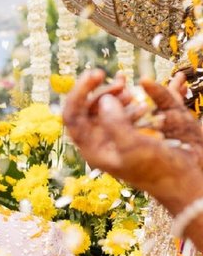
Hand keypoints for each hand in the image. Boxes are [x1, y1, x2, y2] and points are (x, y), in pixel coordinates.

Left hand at [62, 69, 202, 210]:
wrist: (184, 181)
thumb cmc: (159, 169)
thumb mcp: (134, 147)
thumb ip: (115, 123)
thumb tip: (104, 99)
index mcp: (93, 148)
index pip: (72, 116)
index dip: (79, 92)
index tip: (97, 74)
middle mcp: (99, 142)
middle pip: (87, 108)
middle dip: (102, 91)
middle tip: (121, 82)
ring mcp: (114, 136)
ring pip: (104, 107)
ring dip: (116, 94)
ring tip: (131, 92)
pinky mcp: (130, 132)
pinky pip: (121, 110)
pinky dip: (128, 101)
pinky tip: (140, 98)